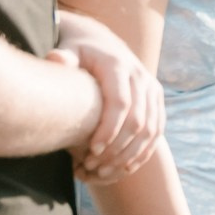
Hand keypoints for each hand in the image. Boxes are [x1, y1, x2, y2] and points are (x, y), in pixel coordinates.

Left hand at [51, 13, 164, 184]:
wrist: (102, 42)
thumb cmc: (78, 52)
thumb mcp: (68, 50)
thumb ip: (62, 58)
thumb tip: (57, 59)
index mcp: (119, 66)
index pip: (120, 103)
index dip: (109, 129)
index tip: (91, 150)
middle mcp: (141, 77)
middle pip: (138, 120)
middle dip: (118, 148)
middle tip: (95, 167)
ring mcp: (152, 89)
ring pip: (150, 129)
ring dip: (131, 154)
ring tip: (107, 171)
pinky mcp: (157, 100)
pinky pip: (156, 130)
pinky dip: (144, 150)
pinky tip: (126, 167)